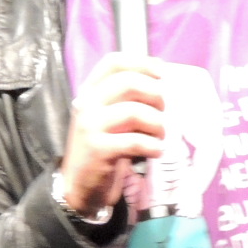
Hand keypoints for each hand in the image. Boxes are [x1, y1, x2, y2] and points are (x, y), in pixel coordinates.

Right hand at [59, 54, 163, 215]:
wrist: (80, 185)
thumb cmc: (104, 148)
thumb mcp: (110, 118)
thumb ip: (128, 101)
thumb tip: (167, 89)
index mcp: (91, 91)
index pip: (113, 62)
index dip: (141, 62)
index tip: (162, 72)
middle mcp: (88, 104)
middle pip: (128, 83)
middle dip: (155, 94)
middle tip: (165, 110)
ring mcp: (90, 126)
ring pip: (134, 112)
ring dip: (157, 123)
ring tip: (162, 134)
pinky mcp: (98, 149)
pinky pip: (134, 141)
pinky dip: (153, 145)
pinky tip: (157, 150)